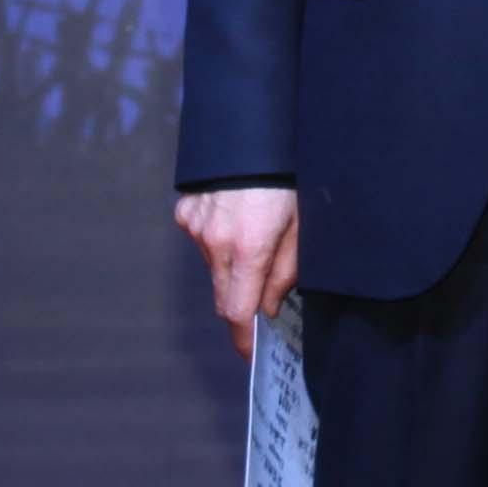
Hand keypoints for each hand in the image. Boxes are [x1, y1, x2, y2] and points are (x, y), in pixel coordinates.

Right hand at [175, 188, 301, 358]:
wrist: (254, 133)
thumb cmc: (286, 178)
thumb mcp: (301, 227)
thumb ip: (285, 272)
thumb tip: (269, 306)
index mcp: (248, 249)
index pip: (237, 312)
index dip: (243, 338)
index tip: (250, 353)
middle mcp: (215, 242)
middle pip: (223, 295)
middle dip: (241, 301)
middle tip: (264, 296)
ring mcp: (196, 226)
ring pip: (213, 267)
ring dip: (231, 267)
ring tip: (256, 238)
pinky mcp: (186, 212)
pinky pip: (202, 239)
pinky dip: (217, 240)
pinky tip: (236, 218)